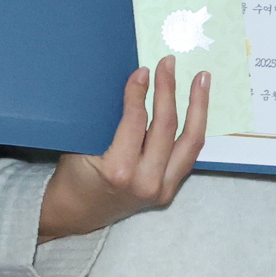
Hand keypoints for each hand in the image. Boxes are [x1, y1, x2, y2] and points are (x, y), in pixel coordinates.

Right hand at [38, 56, 207, 240]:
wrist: (77, 213)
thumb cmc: (74, 175)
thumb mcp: (82, 144)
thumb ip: (109, 119)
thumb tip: (134, 81)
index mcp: (119, 170)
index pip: (136, 121)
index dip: (139, 92)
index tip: (142, 71)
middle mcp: (146, 182)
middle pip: (166, 127)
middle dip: (169, 90)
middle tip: (169, 63)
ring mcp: (162, 189)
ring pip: (190, 142)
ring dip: (198, 107)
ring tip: (201, 79)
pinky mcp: (169, 191)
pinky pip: (188, 154)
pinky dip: (194, 128)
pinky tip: (197, 107)